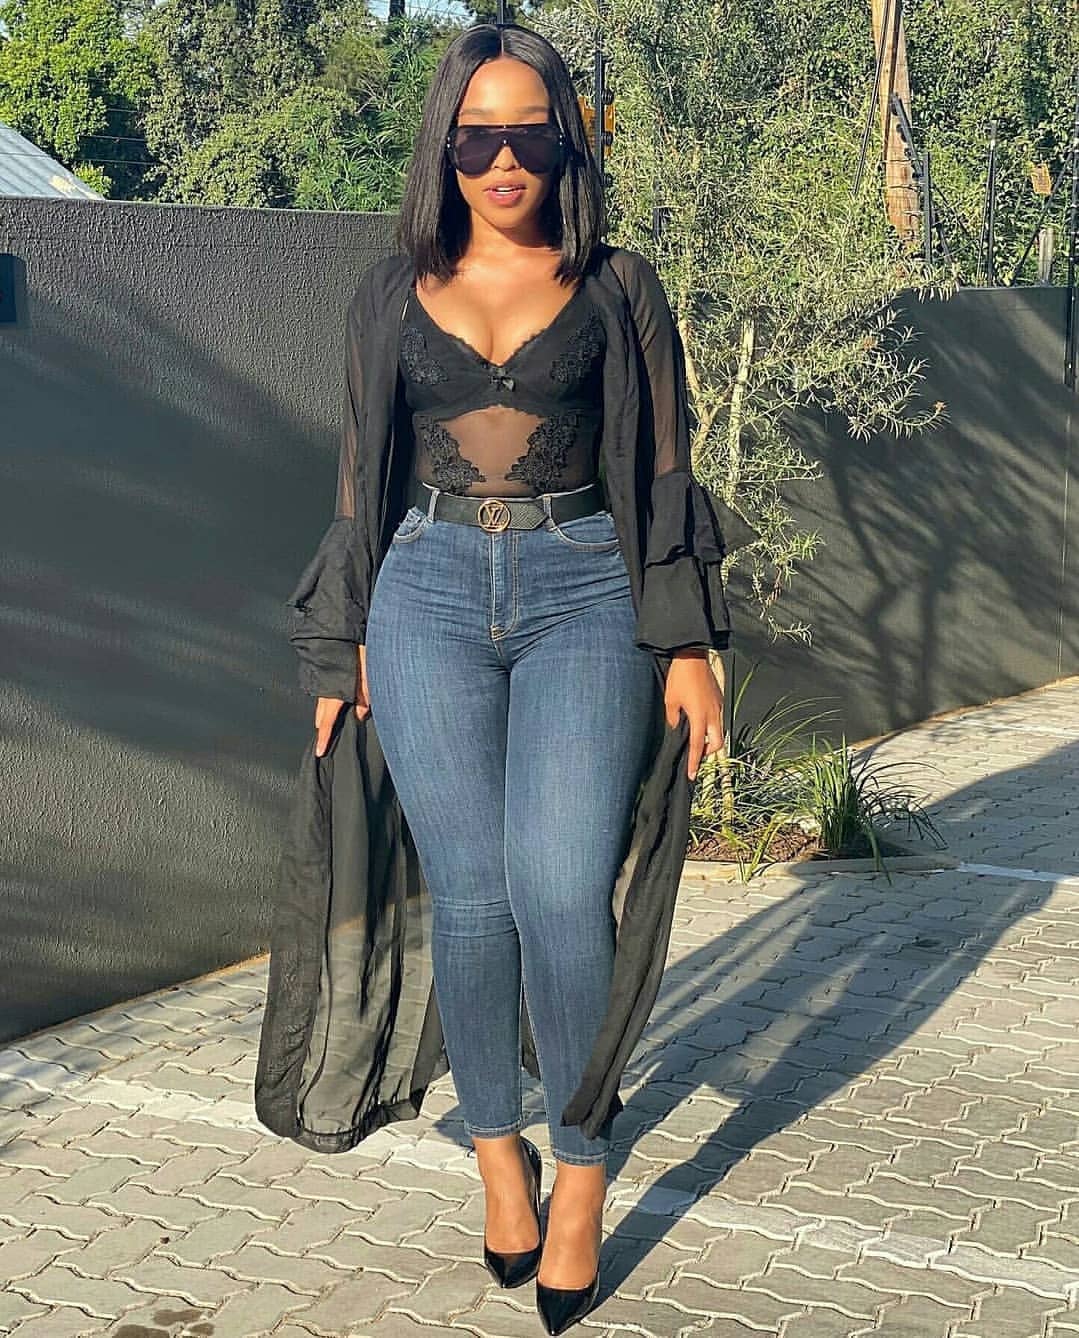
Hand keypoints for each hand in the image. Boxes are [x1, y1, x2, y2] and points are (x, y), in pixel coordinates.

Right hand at [314, 646, 369, 756]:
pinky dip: (329, 698)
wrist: (344, 630)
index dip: (324, 738)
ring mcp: (322, 678)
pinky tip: (335, 696)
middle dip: (323, 726)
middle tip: (325, 738)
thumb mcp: (368, 678)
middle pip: (321, 713)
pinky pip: (325, 690)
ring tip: (328, 721)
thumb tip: (360, 716)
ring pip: (322, 701)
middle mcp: (324, 688)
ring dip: (325, 712)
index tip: (319, 751)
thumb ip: (364, 698)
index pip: (326, 722)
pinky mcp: (325, 670)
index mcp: (333, 694)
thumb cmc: (358, 652)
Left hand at [664, 648, 724, 780]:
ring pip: (718, 731)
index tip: (692, 774)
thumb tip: (676, 727)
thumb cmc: (680, 677)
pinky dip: (711, 726)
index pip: (698, 746)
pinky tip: (699, 721)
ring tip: (696, 738)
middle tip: (695, 754)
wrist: (692, 656)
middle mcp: (714, 714)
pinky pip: (717, 718)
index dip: (694, 762)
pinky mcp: (719, 699)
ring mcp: (719, 706)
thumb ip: (673, 719)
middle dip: (707, 752)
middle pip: (716, 743)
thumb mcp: (670, 700)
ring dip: (709, 739)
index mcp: (700, 717)